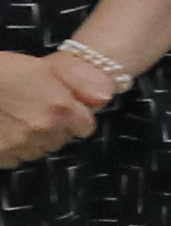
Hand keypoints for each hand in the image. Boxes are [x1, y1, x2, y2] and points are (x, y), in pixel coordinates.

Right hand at [0, 46, 101, 165]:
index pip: (85, 126)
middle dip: (53, 128)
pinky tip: (1, 130)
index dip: (73, 116)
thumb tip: (104, 99)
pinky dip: (11, 148)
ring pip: (39, 150)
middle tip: (32, 111)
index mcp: (60, 109)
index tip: (60, 108)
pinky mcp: (1, 157)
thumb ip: (77, 82)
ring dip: (32, 140)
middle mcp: (44, 132)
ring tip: (14, 119)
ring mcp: (20, 147)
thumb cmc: (0, 71)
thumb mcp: (39, 66)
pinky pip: (15, 158)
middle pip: (61, 140)